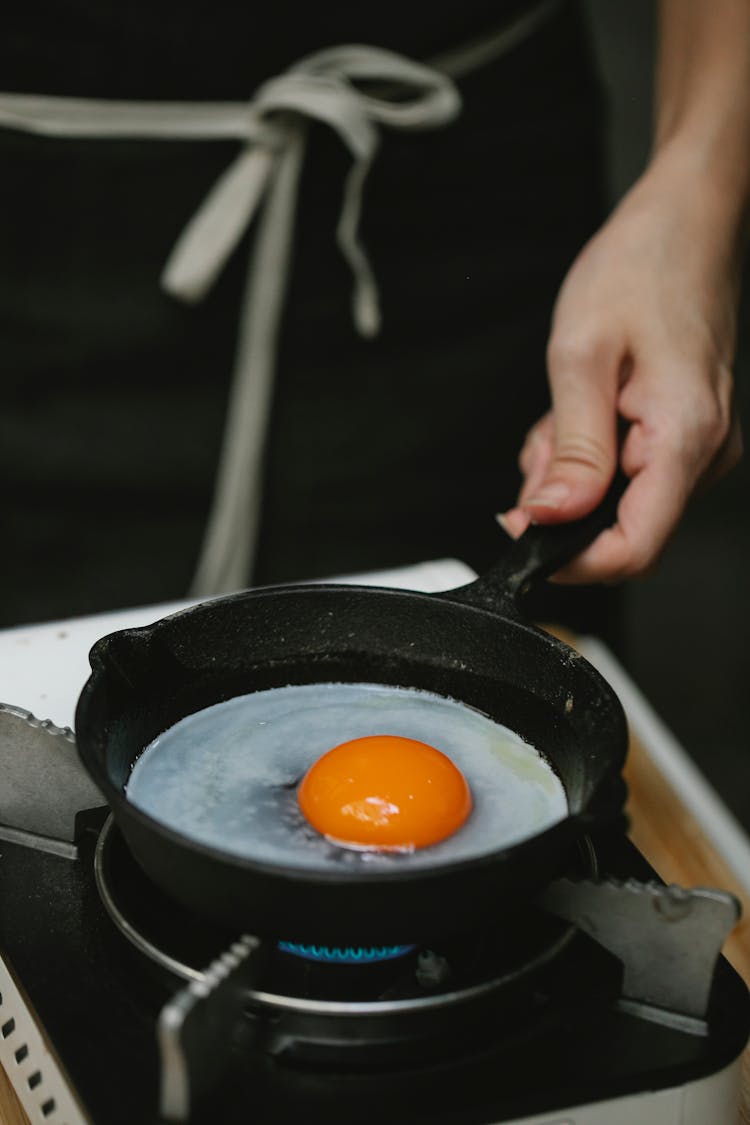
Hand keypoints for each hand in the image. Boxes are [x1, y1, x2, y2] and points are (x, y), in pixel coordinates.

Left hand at [498, 149, 743, 581]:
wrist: (685, 221)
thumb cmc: (640, 267)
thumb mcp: (582, 356)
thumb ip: (570, 449)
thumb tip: (550, 518)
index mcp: (684, 437)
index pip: (635, 549)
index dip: (573, 560)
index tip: (526, 537)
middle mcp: (704, 451)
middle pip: (623, 527)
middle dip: (565, 502)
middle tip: (542, 440)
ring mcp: (701, 444)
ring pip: (622, 501)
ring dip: (575, 471)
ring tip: (565, 408)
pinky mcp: (689, 432)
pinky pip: (632, 472)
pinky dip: (593, 453)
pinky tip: (585, 406)